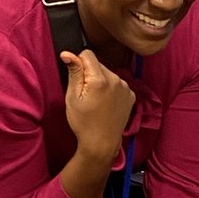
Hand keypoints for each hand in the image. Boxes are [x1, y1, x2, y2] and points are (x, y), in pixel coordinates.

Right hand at [60, 48, 135, 165]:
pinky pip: (117, 84)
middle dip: (90, 74)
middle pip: (98, 64)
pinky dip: (111, 89)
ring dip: (101, 82)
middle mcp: (116, 80)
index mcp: (100, 79)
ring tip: (96, 101)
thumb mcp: (73, 97)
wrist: (102, 144)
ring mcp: (125, 88)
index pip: (87, 54)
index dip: (79, 64)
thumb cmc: (84, 123)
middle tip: (86, 95)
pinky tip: (106, 104)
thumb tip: (68, 53)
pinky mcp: (130, 95)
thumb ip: (73, 72)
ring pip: (108, 73)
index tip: (77, 79)